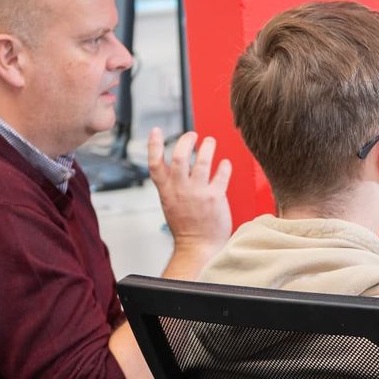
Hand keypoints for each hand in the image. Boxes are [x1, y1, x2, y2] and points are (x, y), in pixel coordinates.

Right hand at [147, 128, 232, 263]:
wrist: (199, 247)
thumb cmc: (186, 227)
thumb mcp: (169, 203)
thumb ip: (171, 183)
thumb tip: (176, 162)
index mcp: (167, 191)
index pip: (155, 164)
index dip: (153, 145)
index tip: (155, 131)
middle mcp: (181, 190)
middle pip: (179, 157)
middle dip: (186, 140)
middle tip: (192, 135)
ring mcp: (198, 193)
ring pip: (202, 161)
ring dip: (208, 147)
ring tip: (210, 142)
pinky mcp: (215, 197)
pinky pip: (221, 174)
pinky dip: (224, 165)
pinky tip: (225, 163)